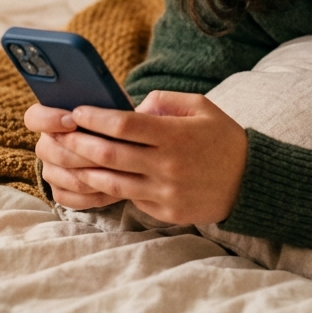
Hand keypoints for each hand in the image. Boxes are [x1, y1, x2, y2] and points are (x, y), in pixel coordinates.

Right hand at [25, 103, 121, 210]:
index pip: (34, 117)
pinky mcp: (60, 192)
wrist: (124, 148)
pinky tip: (115, 189)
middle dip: (81, 150)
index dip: (49, 119)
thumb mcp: (112, 108)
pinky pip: (69, 198)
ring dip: (92, 173)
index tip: (73, 119)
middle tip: (108, 149)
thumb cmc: (115, 123)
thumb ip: (104, 104)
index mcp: (50, 118)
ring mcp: (51, 170)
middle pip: (50, 151)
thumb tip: (109, 105)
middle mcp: (46, 145)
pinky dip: (92, 195)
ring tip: (118, 170)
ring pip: (63, 176)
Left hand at [28, 92, 248, 225]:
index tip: (77, 111)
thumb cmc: (222, 138)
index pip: (124, 125)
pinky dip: (108, 187)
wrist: (250, 182)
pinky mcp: (165, 212)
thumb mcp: (201, 106)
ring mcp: (165, 192)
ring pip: (112, 182)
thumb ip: (164, 101)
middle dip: (79, 142)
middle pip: (110, 154)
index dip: (95, 118)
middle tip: (61, 134)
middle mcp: (168, 166)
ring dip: (85, 169)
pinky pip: (129, 198)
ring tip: (68, 158)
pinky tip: (93, 177)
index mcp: (176, 136)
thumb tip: (131, 109)